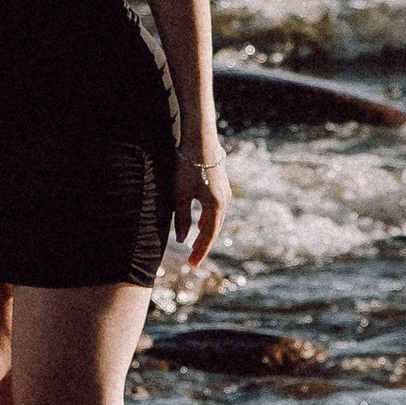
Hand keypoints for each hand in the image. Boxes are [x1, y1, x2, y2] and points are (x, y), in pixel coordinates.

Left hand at [173, 143, 230, 259]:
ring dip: (205, 233)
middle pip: (214, 229)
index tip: (192, 264)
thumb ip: (182, 219)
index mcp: (216, 206)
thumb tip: (182, 240)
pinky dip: (207, 221)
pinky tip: (200, 224)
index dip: (200, 251)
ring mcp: (224, 193)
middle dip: (202, 245)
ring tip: (195, 245)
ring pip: (215, 220)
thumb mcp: (181, 194)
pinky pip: (215, 210)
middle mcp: (224, 201)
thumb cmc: (188, 167)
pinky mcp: (220, 185)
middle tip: (192, 260)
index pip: (208, 236)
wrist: (200, 140)